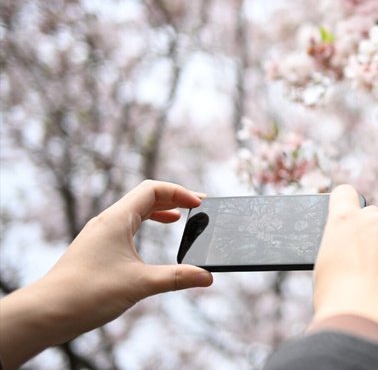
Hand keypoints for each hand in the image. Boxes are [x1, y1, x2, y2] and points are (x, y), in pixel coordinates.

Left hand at [0, 180, 212, 368]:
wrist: (47, 312)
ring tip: (179, 219)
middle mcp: (107, 222)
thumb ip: (177, 277)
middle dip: (172, 199)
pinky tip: (150, 241)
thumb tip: (207, 276)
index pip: (152, 189)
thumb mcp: (141, 284)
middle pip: (144, 198)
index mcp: (117, 219)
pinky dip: (144, 226)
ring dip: (158, 212)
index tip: (199, 204)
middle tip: (196, 208)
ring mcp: (99, 235)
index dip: (179, 192)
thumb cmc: (88, 293)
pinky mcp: (95, 250)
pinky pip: (124, 227)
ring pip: (133, 212)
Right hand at [312, 185, 377, 342]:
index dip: (344, 204)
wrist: (366, 323)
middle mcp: (377, 221)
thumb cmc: (337, 297)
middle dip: (370, 234)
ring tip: (377, 285)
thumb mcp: (326, 264)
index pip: (345, 193)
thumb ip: (342, 245)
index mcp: (346, 219)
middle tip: (362, 262)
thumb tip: (353, 249)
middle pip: (374, 218)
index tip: (346, 216)